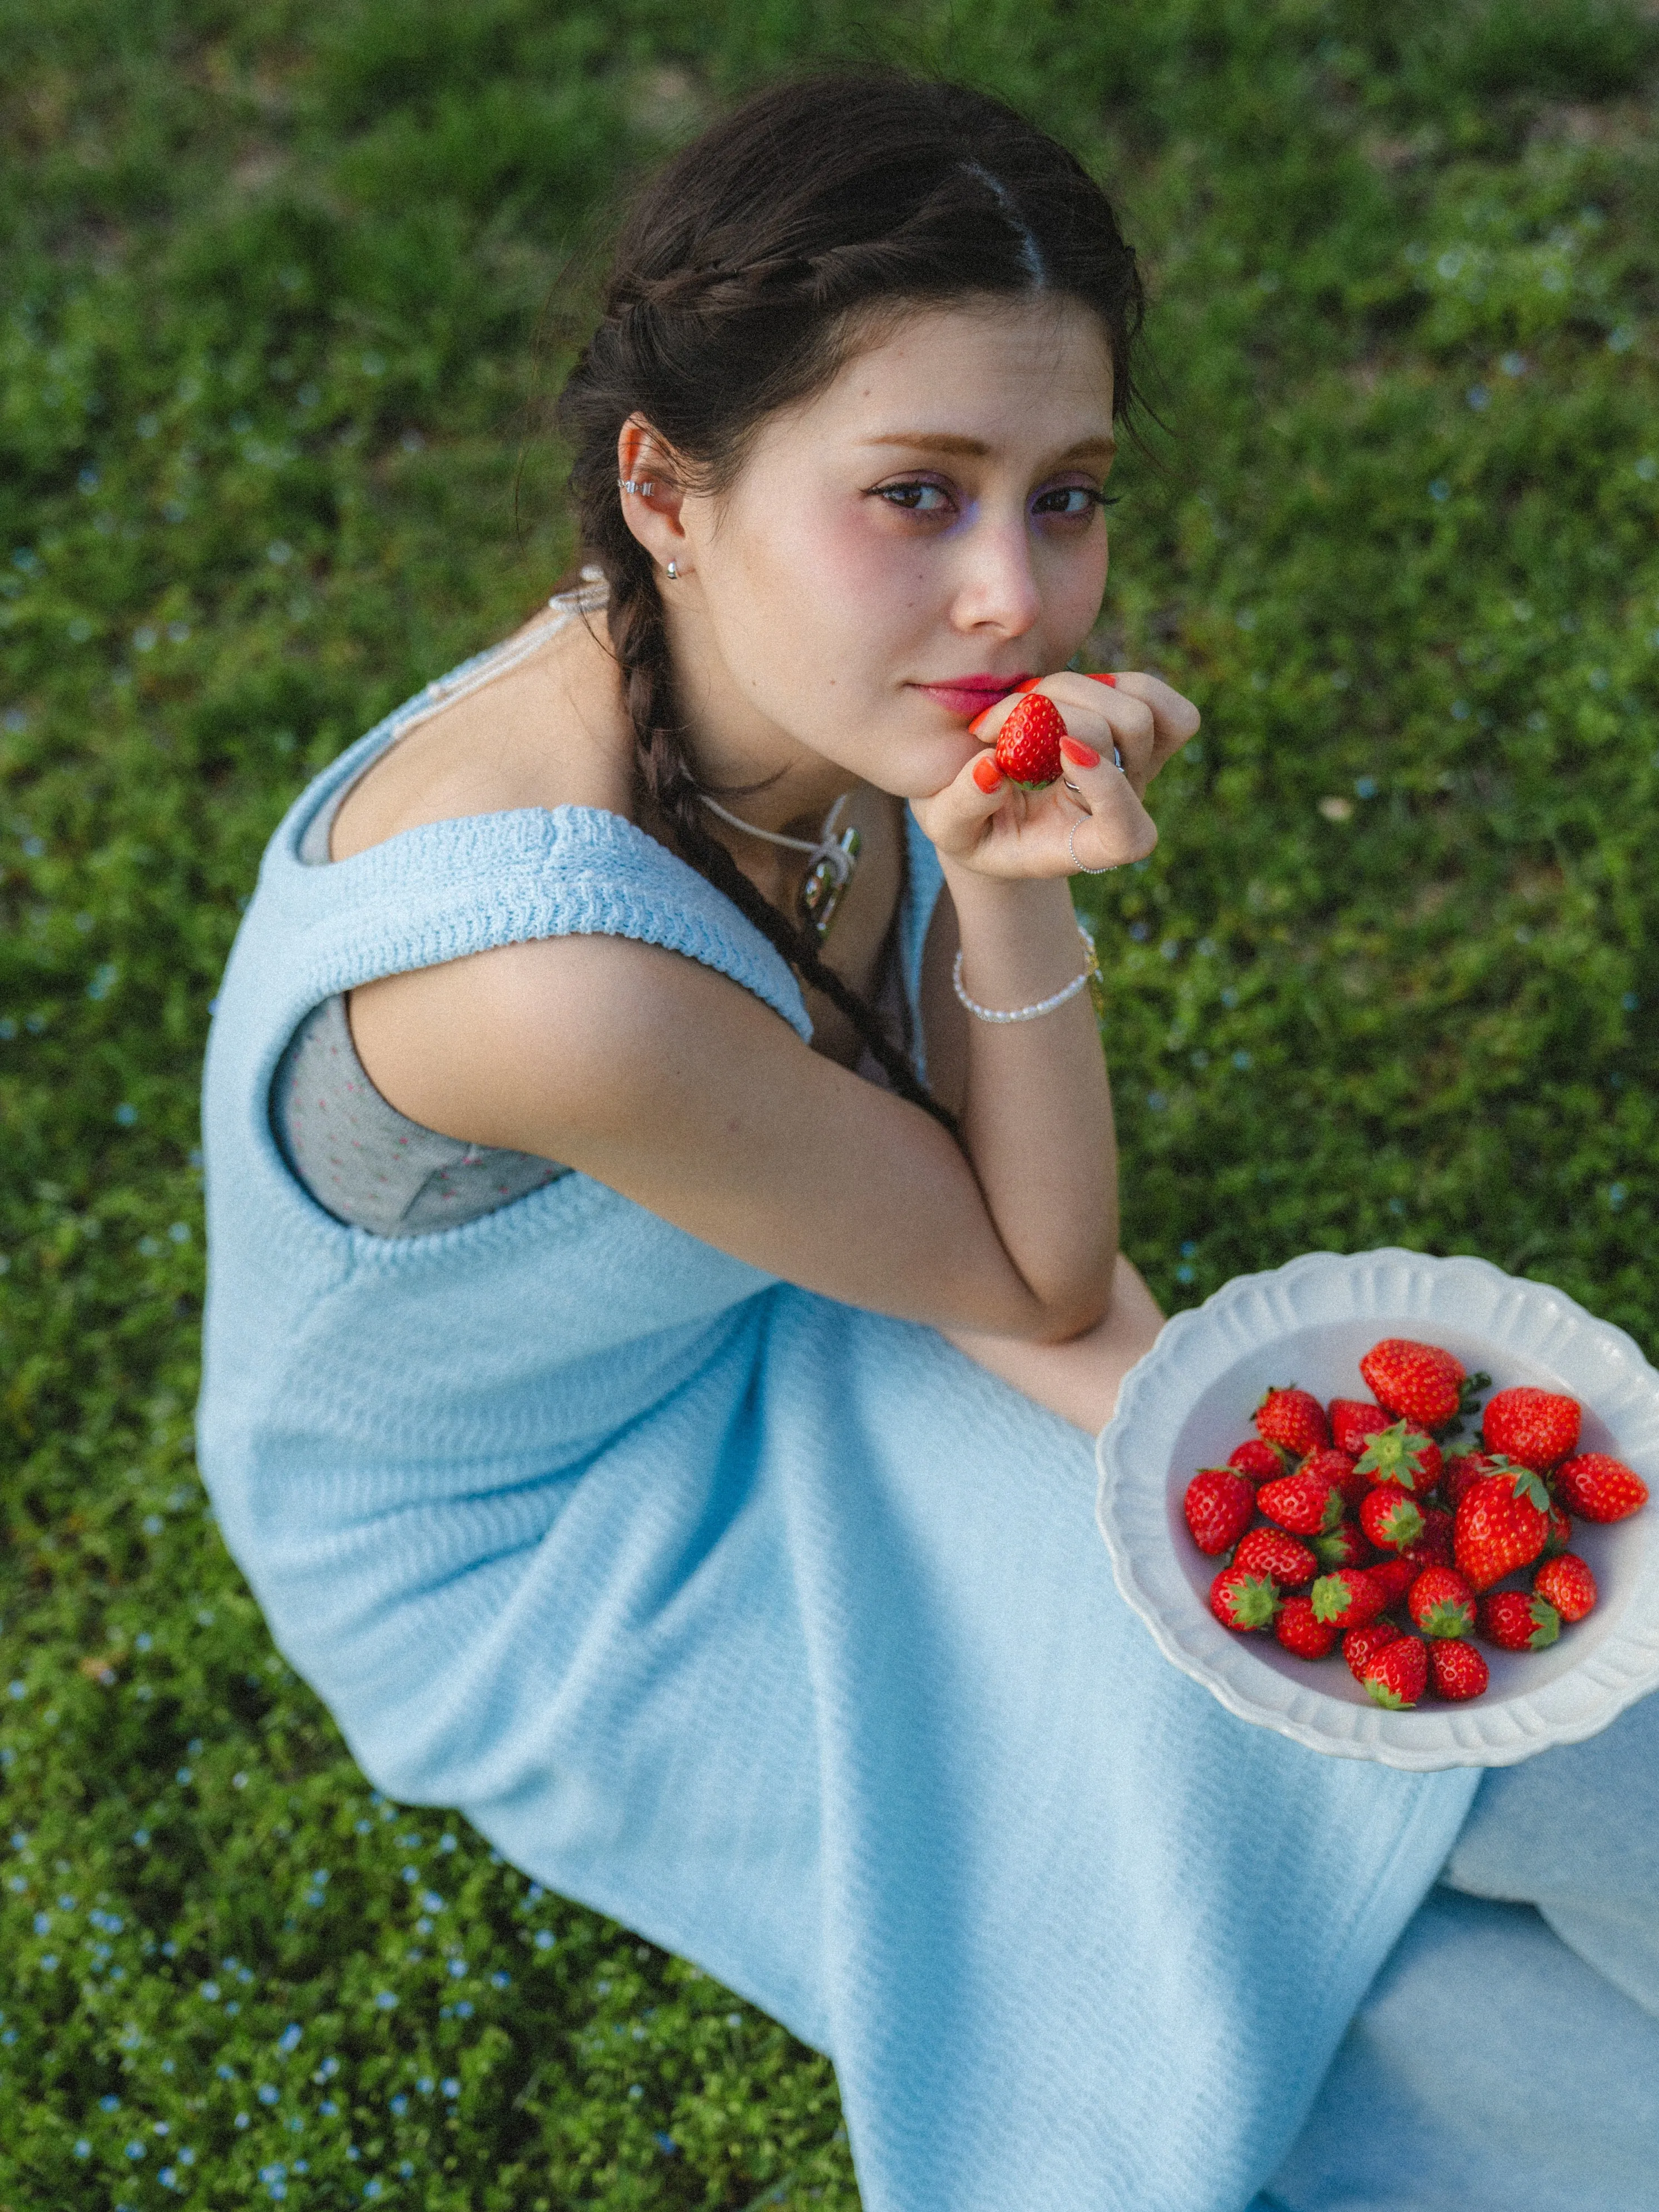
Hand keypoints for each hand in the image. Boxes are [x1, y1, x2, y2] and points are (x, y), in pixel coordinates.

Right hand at [911, 671, 1200, 877]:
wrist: (998, 806)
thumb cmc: (974, 825)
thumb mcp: (948, 828)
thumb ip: (962, 807)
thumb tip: (992, 766)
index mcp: (1086, 847)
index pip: (1127, 832)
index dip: (1107, 787)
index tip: (1060, 752)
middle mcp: (1123, 808)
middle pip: (1128, 738)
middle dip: (1059, 714)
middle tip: (993, 725)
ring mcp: (1139, 770)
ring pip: (1138, 710)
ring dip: (1073, 691)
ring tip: (1023, 706)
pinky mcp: (1141, 736)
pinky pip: (1150, 695)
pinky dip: (1108, 683)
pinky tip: (1064, 696)